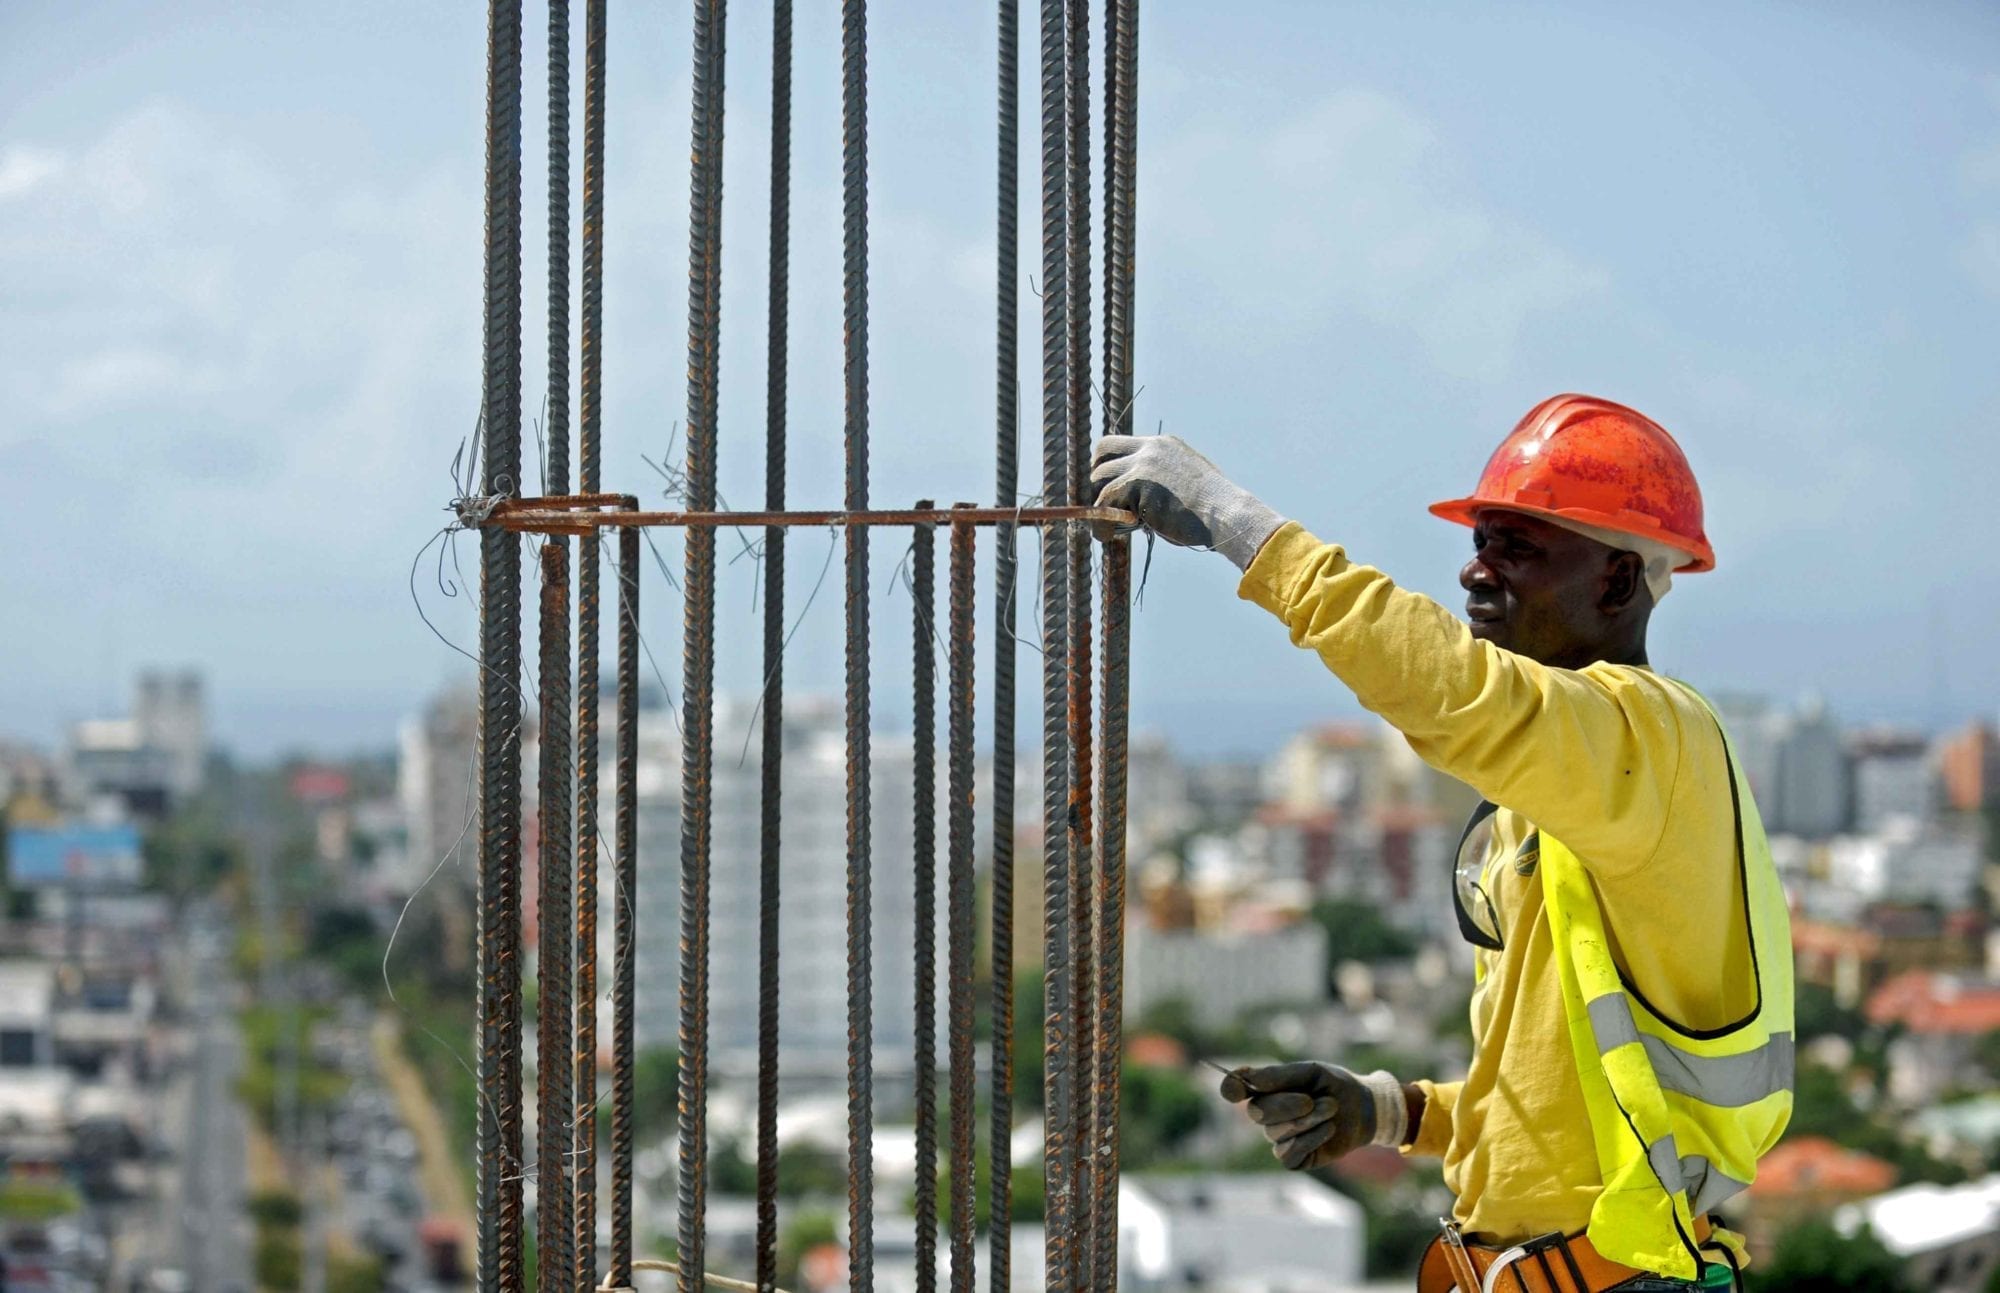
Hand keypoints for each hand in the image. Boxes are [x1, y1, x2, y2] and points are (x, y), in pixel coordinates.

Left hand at [1088, 435, 1286, 569]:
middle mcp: (1151, 448)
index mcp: (1164, 444)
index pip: (1122, 443)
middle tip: (1101, 502)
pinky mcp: (1137, 484)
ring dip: (1098, 502)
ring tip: (1104, 525)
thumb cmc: (1211, 508)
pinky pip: (1104, 502)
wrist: (1225, 513)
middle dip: (1097, 477)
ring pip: (1100, 477)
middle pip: (1104, 451)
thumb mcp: (1186, 482)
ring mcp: (1143, 464)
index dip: (1108, 462)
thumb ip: (1162, 482)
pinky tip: (1105, 536)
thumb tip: (1139, 503)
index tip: (1106, 482)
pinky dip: (1100, 522)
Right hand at [1218, 1061, 1407, 1169]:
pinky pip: (1289, 1153)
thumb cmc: (1334, 1085)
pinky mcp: (1292, 1159)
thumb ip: (1280, 1075)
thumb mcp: (1311, 1072)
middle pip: (1257, 1112)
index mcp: (1264, 1089)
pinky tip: (1328, 1129)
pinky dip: (1311, 1140)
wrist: (1363, 1109)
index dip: (1230, 1088)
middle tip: (1314, 1100)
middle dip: (1287, 1105)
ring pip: (1276, 1133)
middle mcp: (1265, 1114)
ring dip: (1308, 1120)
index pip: (1234, 1089)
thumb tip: (1250, 1079)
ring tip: (1331, 1109)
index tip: (1235, 1087)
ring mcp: (1277, 1138)